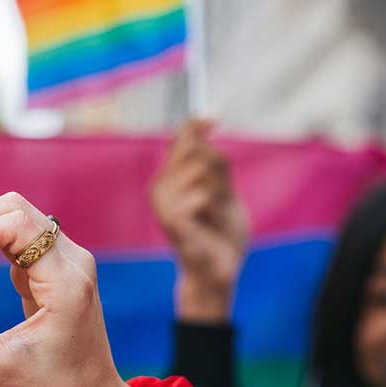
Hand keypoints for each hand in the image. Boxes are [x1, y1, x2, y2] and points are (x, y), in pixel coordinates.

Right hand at [151, 120, 249, 322]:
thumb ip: (215, 163)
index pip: (180, 142)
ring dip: (218, 192)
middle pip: (193, 151)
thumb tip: (205, 124)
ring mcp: (163, 204)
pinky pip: (201, 194)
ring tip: (214, 214)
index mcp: (171, 179)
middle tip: (221, 197)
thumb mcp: (224, 191)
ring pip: (200, 171)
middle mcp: (160, 188)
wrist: (220, 270)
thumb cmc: (221, 233)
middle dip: (216, 170)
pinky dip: (212, 206)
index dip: (195, 126)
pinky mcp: (170, 219)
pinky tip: (207, 221)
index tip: (213, 116)